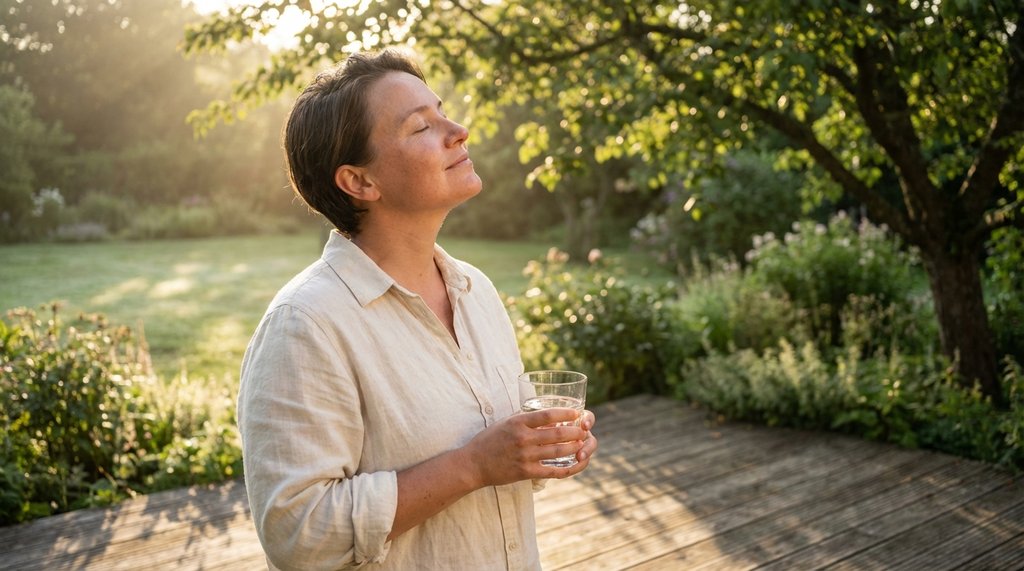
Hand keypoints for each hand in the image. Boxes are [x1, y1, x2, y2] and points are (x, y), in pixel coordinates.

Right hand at [461, 408, 596, 486]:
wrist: (474, 464)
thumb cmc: (489, 440)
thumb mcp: (505, 423)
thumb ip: (524, 419)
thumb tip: (545, 415)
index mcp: (518, 423)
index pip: (547, 415)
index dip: (565, 414)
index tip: (576, 413)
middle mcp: (523, 438)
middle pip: (557, 434)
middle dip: (575, 432)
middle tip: (584, 431)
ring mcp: (525, 456)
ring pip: (558, 451)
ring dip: (574, 448)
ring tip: (582, 444)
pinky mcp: (526, 472)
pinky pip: (552, 471)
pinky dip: (567, 468)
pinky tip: (575, 464)